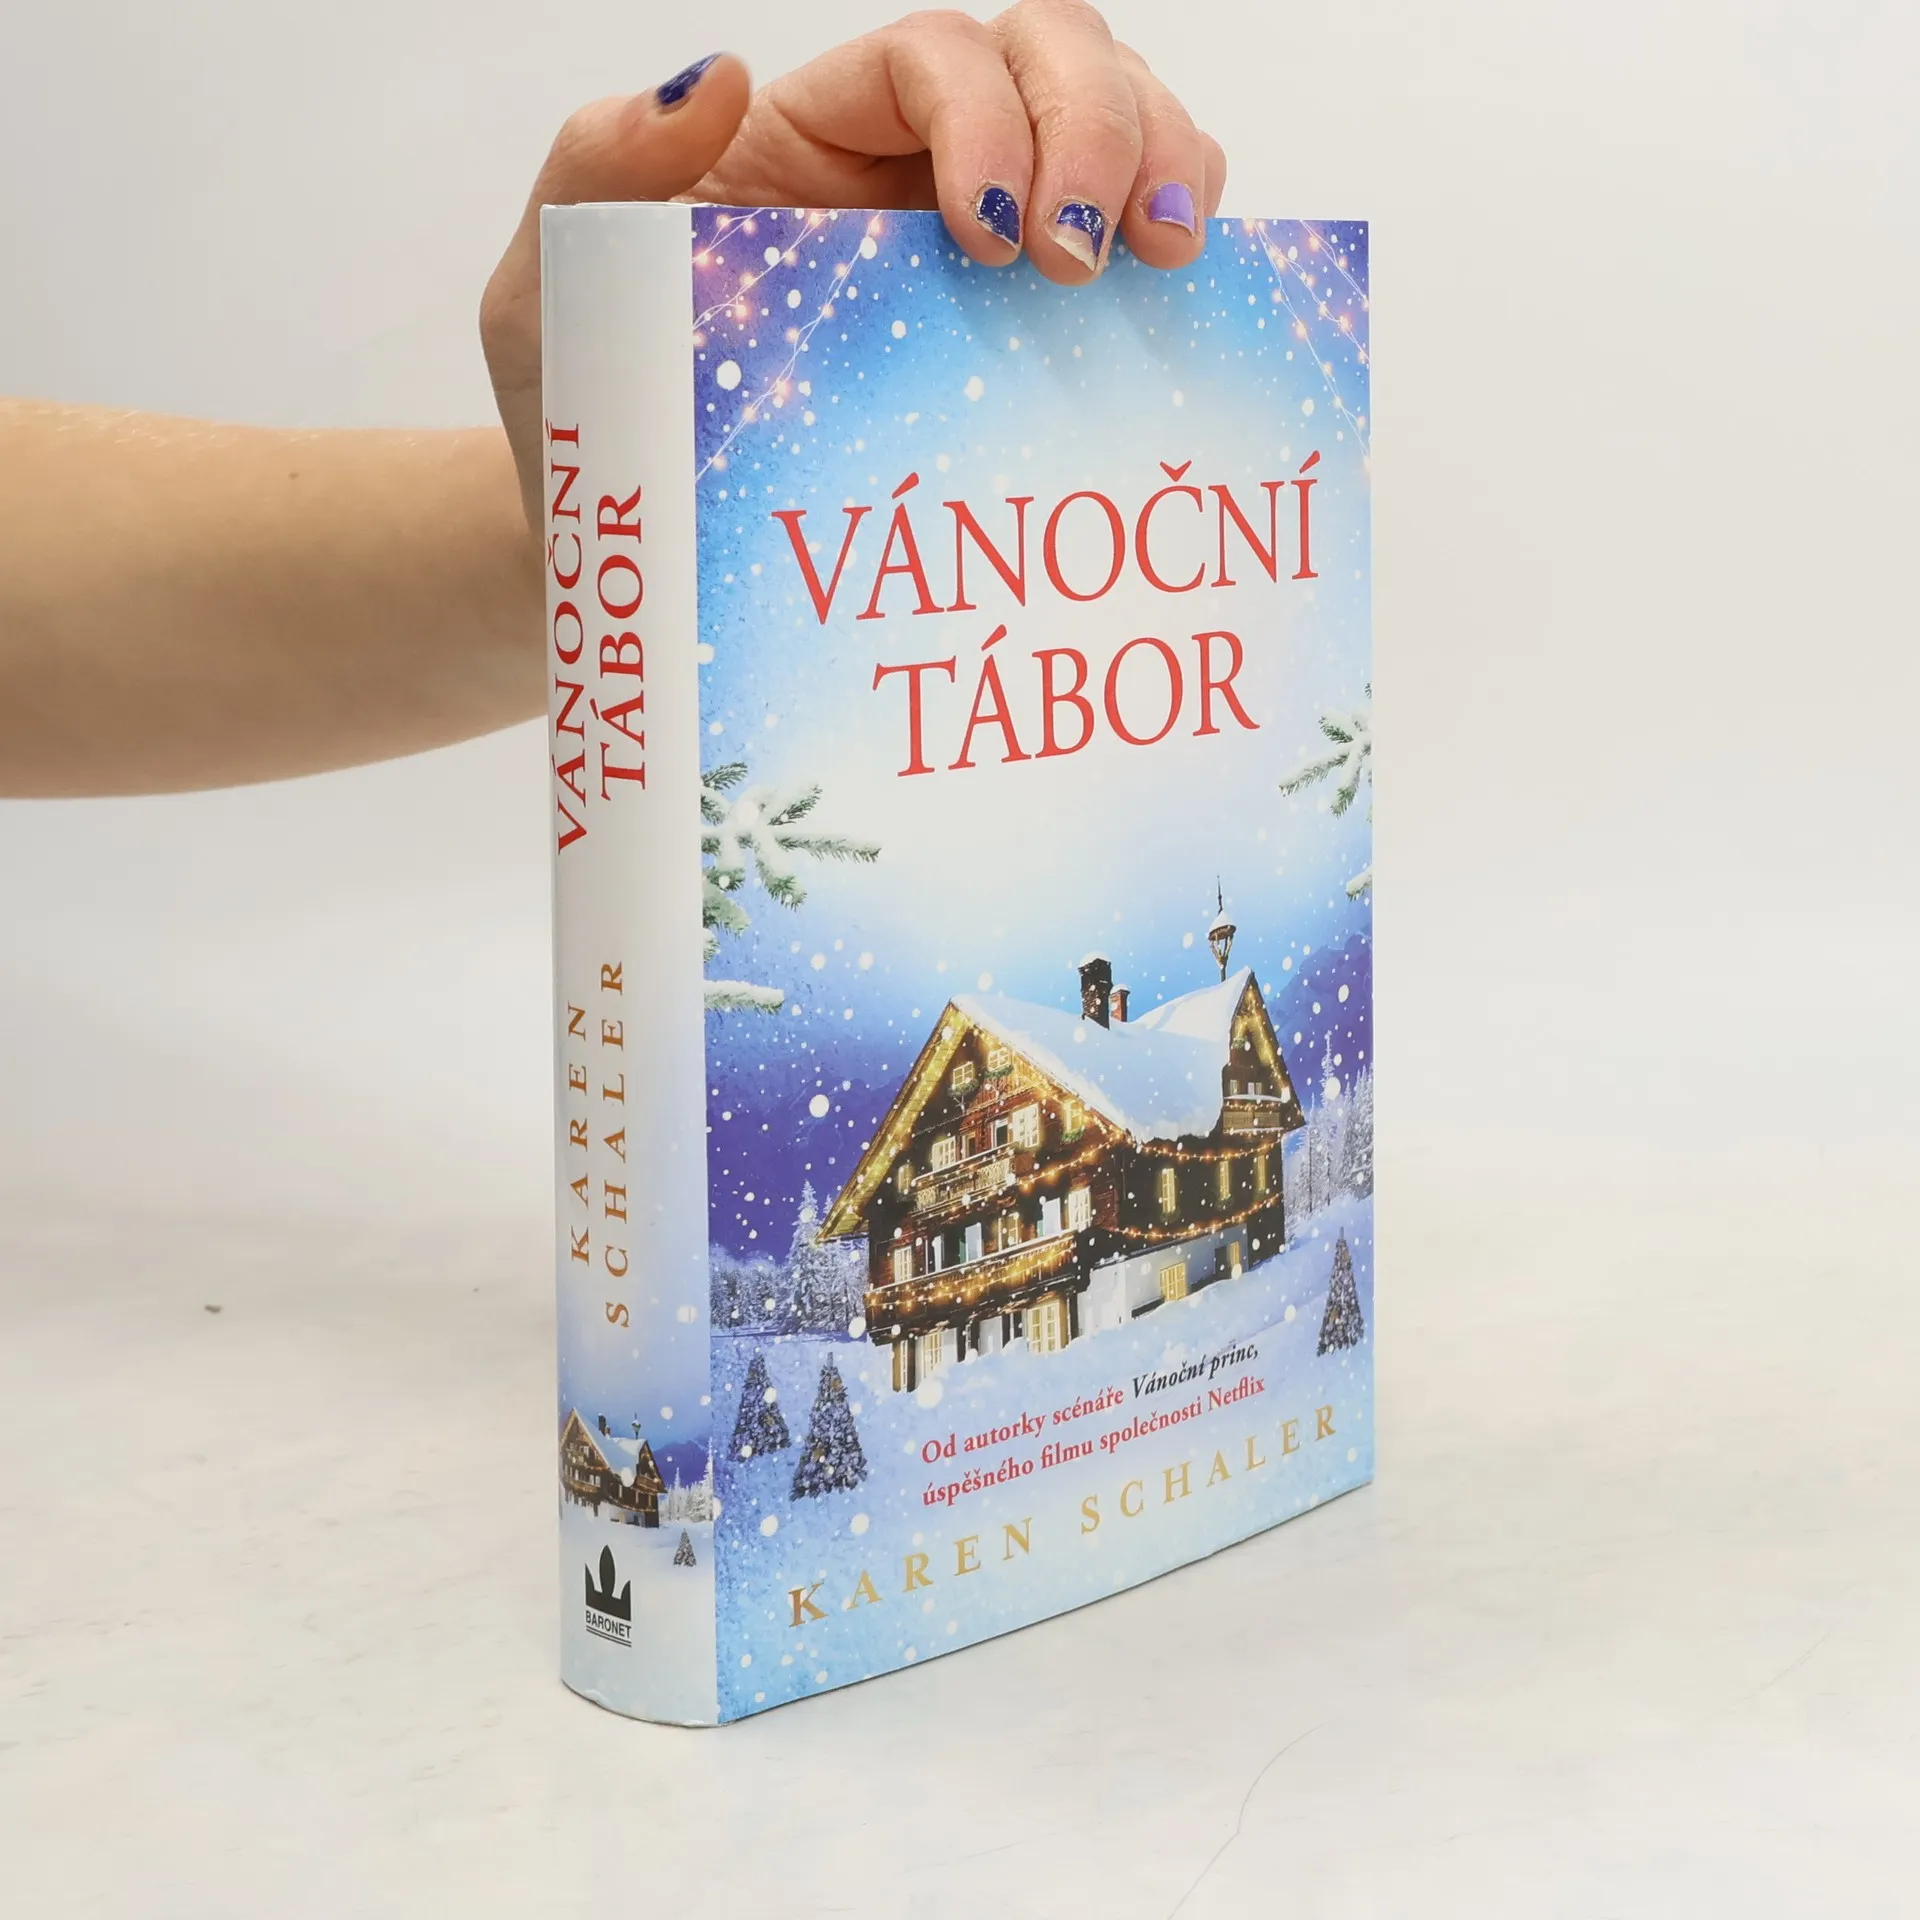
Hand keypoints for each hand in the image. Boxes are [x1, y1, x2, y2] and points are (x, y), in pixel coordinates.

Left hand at [481, 3, 1225, 529]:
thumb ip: (596, 168)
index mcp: (805, 141)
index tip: (991, 235)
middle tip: (1094, 256)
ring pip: (1116, 131)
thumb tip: (708, 75)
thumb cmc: (595, 423)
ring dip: (1167, 164)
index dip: (989, 115)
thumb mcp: (548, 293)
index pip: (931, 60)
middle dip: (1101, 128)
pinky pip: (1131, 255)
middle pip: (1052, 59)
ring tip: (1171, 259)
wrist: (646, 560)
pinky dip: (1179, 249)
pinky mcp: (1028, 340)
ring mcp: (983, 253)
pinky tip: (1183, 300)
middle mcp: (907, 172)